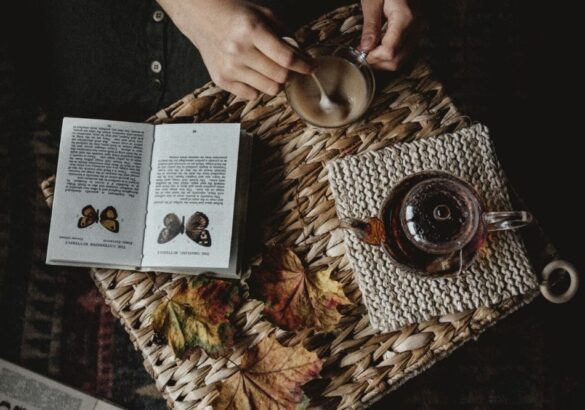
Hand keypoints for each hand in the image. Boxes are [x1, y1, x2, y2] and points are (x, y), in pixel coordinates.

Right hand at [158, 0, 313, 99]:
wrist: (203, 17)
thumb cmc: (237, 15)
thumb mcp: (266, 16)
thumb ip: (287, 37)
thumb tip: (304, 59)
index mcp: (251, 30)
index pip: (287, 58)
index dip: (305, 65)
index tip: (312, 67)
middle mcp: (239, 51)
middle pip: (280, 77)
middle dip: (293, 75)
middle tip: (294, 69)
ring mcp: (229, 68)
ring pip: (269, 90)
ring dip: (278, 83)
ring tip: (274, 71)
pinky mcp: (221, 80)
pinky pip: (252, 95)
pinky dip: (259, 87)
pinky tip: (255, 73)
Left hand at [359, 0, 415, 70]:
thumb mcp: (372, 1)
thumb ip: (371, 25)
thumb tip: (365, 48)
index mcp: (405, 17)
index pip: (390, 51)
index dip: (373, 57)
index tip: (361, 52)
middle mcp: (417, 27)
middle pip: (397, 61)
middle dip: (377, 63)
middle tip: (363, 54)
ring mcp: (420, 31)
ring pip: (402, 61)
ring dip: (383, 62)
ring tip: (370, 51)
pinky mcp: (418, 33)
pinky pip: (405, 53)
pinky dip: (391, 56)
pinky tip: (379, 48)